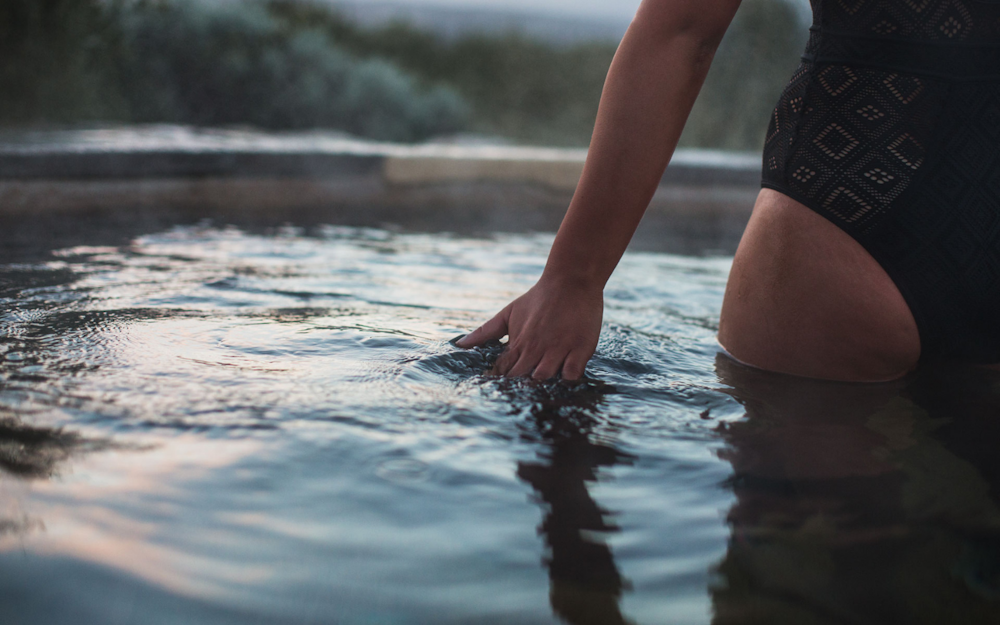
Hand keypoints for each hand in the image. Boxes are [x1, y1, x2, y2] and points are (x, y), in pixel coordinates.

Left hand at [456, 276, 602, 379]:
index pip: (502, 369)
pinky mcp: (580, 348)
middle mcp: (535, 347)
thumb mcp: (508, 313)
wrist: (570, 280)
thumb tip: (458, 344)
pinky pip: (571, 374)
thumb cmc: (538, 298)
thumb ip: (485, 332)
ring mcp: (558, 348)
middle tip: (518, 395)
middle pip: (521, 377)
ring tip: (540, 391)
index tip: (496, 389)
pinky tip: (565, 379)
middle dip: (518, 387)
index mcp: (518, 342)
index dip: (498, 381)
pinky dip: (566, 380)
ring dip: (541, 385)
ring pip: (544, 378)